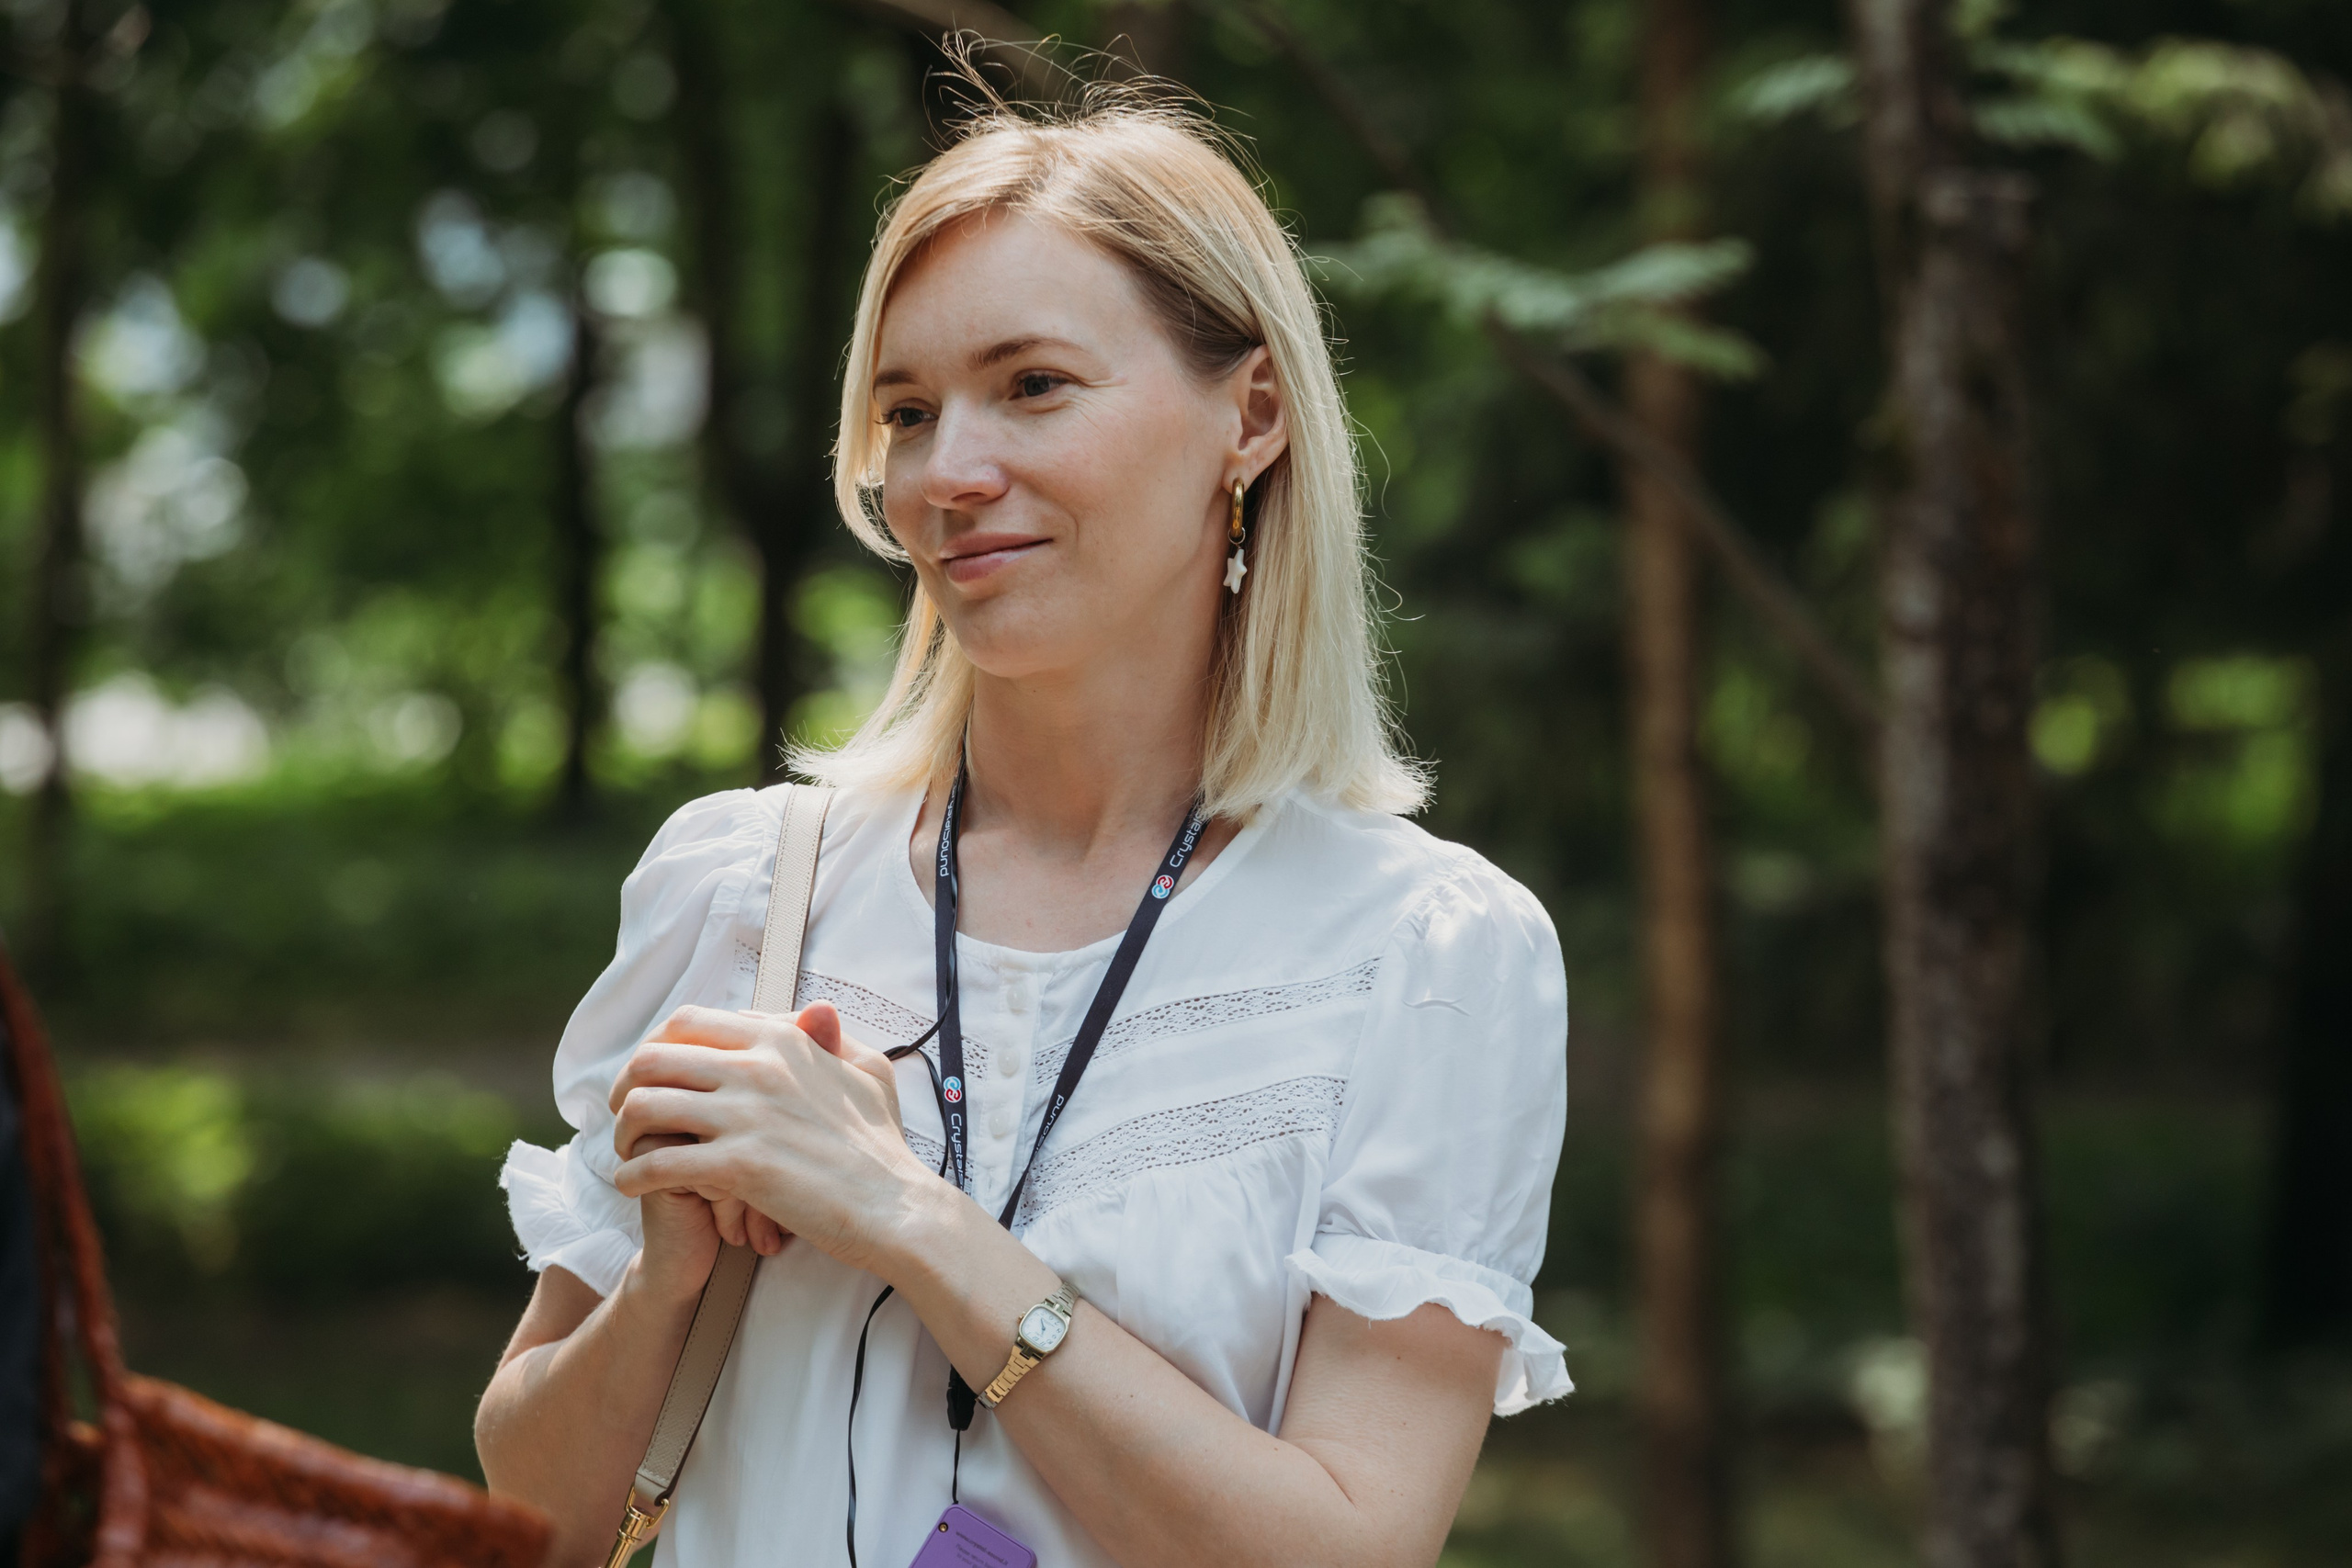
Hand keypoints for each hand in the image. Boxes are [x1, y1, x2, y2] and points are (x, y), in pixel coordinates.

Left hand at [609, 1002, 933, 1273]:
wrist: (895, 1208)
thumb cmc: (883, 1147)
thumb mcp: (869, 1072)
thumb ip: (833, 1039)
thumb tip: (815, 1012)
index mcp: (782, 1041)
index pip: (691, 1022)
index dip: (657, 1046)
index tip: (650, 1074)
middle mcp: (759, 1068)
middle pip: (654, 1058)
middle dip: (625, 1084)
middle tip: (623, 1112)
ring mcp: (747, 1116)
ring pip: (644, 1106)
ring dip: (622, 1130)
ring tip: (626, 1151)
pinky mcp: (738, 1166)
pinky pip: (657, 1163)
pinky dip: (633, 1175)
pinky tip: (632, 1185)